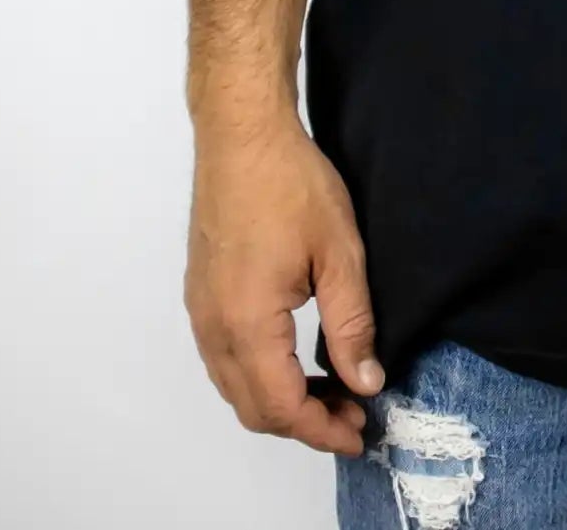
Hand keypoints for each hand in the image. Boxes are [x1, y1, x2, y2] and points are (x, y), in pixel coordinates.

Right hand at [185, 114, 381, 456]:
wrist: (242, 134)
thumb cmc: (289, 182)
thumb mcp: (340, 253)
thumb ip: (352, 324)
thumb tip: (365, 380)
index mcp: (248, 324)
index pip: (281, 407)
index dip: (322, 431)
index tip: (359, 433)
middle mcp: (214, 327)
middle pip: (253, 407)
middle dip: (304, 423)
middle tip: (352, 414)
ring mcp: (201, 311)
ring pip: (235, 386)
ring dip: (280, 401)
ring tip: (331, 389)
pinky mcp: (201, 293)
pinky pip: (224, 358)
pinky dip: (259, 375)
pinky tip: (296, 359)